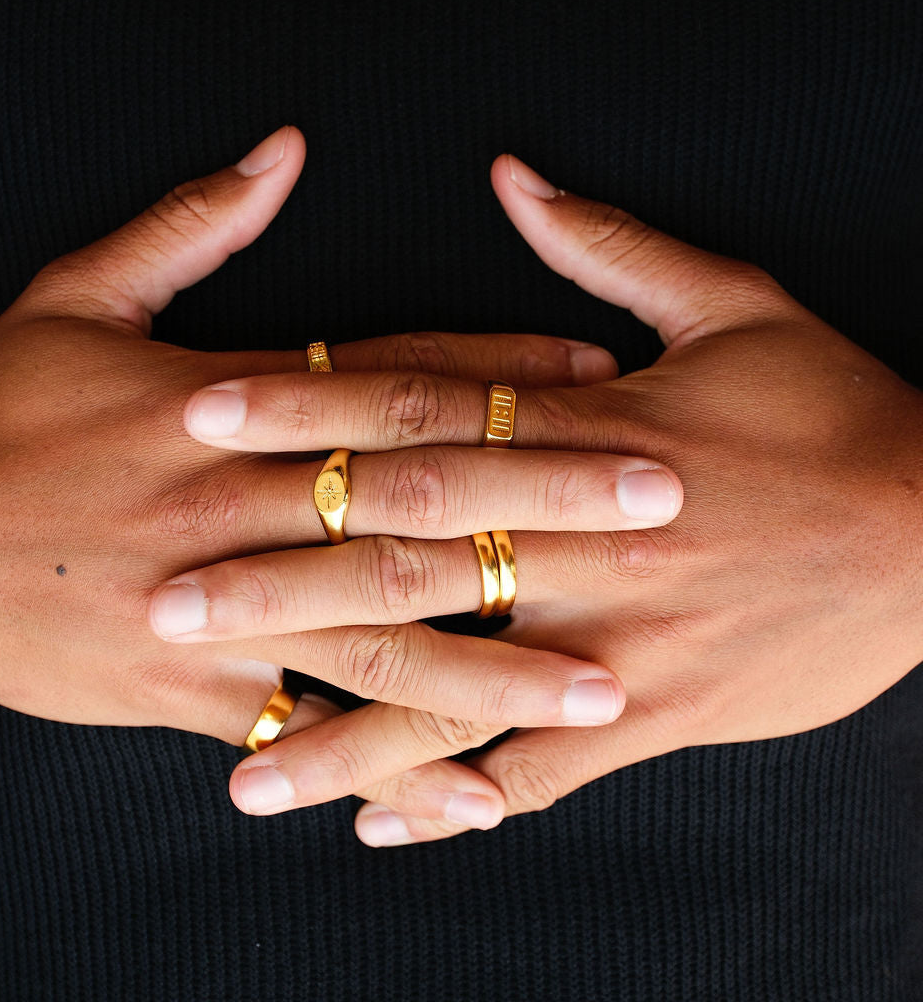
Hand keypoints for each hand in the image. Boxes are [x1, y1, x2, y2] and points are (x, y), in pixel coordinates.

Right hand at [0, 128, 640, 746]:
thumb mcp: (73, 298)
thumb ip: (186, 225)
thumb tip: (282, 151)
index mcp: (227, 408)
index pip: (393, 384)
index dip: (503, 378)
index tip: (606, 382)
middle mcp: (237, 506)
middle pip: (415, 505)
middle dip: (543, 504)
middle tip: (662, 507)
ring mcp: (217, 608)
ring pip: (380, 640)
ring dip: (500, 665)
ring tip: (605, 691)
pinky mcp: (183, 691)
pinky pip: (306, 737)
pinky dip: (390, 768)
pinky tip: (477, 799)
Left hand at [210, 153, 922, 842]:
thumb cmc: (833, 415)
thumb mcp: (737, 303)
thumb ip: (610, 247)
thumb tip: (512, 178)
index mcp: (584, 437)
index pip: (414, 418)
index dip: (302, 413)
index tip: (201, 418)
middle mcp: (580, 545)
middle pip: (403, 562)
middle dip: (278, 584)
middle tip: (167, 604)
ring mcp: (612, 643)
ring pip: (453, 696)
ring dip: (343, 733)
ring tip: (244, 774)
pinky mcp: (655, 715)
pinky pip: (537, 771)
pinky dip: (458, 799)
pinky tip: (379, 823)